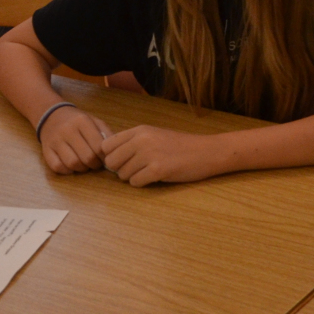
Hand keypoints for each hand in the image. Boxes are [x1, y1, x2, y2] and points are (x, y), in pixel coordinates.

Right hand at [39, 107, 113, 174]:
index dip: (105, 156)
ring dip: (82, 168)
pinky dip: (67, 170)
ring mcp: (55, 141)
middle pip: (87, 157)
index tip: (106, 158)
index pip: (98, 145)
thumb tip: (116, 150)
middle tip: (96, 163)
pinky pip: (57, 167)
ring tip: (85, 164)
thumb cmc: (77, 121)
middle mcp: (67, 130)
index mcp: (82, 121)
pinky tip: (72, 166)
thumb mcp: (94, 121)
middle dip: (95, 164)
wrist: (51, 116)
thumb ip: (106, 133)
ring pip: (72, 163)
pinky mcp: (46, 151)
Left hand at [99, 125, 228, 186]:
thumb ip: (133, 141)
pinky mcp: (157, 170)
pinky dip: (143, 183)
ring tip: (149, 172)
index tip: (122, 160)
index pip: (107, 145)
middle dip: (120, 169)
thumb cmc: (181, 145)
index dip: (111, 156)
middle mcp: (141, 140)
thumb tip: (109, 156)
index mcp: (140, 130)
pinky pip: (135, 183)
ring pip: (122, 174)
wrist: (206, 151)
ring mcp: (149, 154)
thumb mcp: (154, 135)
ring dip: (133, 177)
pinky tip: (155, 177)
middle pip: (111, 162)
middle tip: (136, 169)